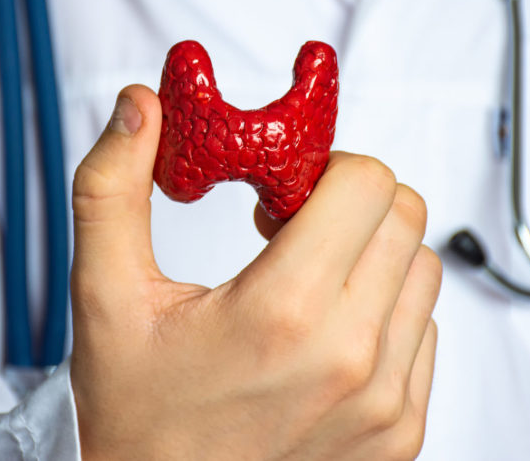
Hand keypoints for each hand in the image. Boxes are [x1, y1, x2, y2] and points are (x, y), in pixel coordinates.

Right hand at [70, 85, 440, 460]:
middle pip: (406, 216)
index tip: (278, 195)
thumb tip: (137, 102)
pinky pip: (424, 334)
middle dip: (350, 203)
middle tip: (289, 232)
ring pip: (422, 272)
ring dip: (372, 257)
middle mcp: (351, 359)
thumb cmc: (134, 414)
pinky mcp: (401, 434)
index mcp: (283, 312)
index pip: (368, 183)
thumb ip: (113, 189)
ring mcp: (385, 403)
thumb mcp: (105, 296)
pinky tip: (322, 335)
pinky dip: (385, 315)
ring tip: (305, 283)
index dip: (323, 168)